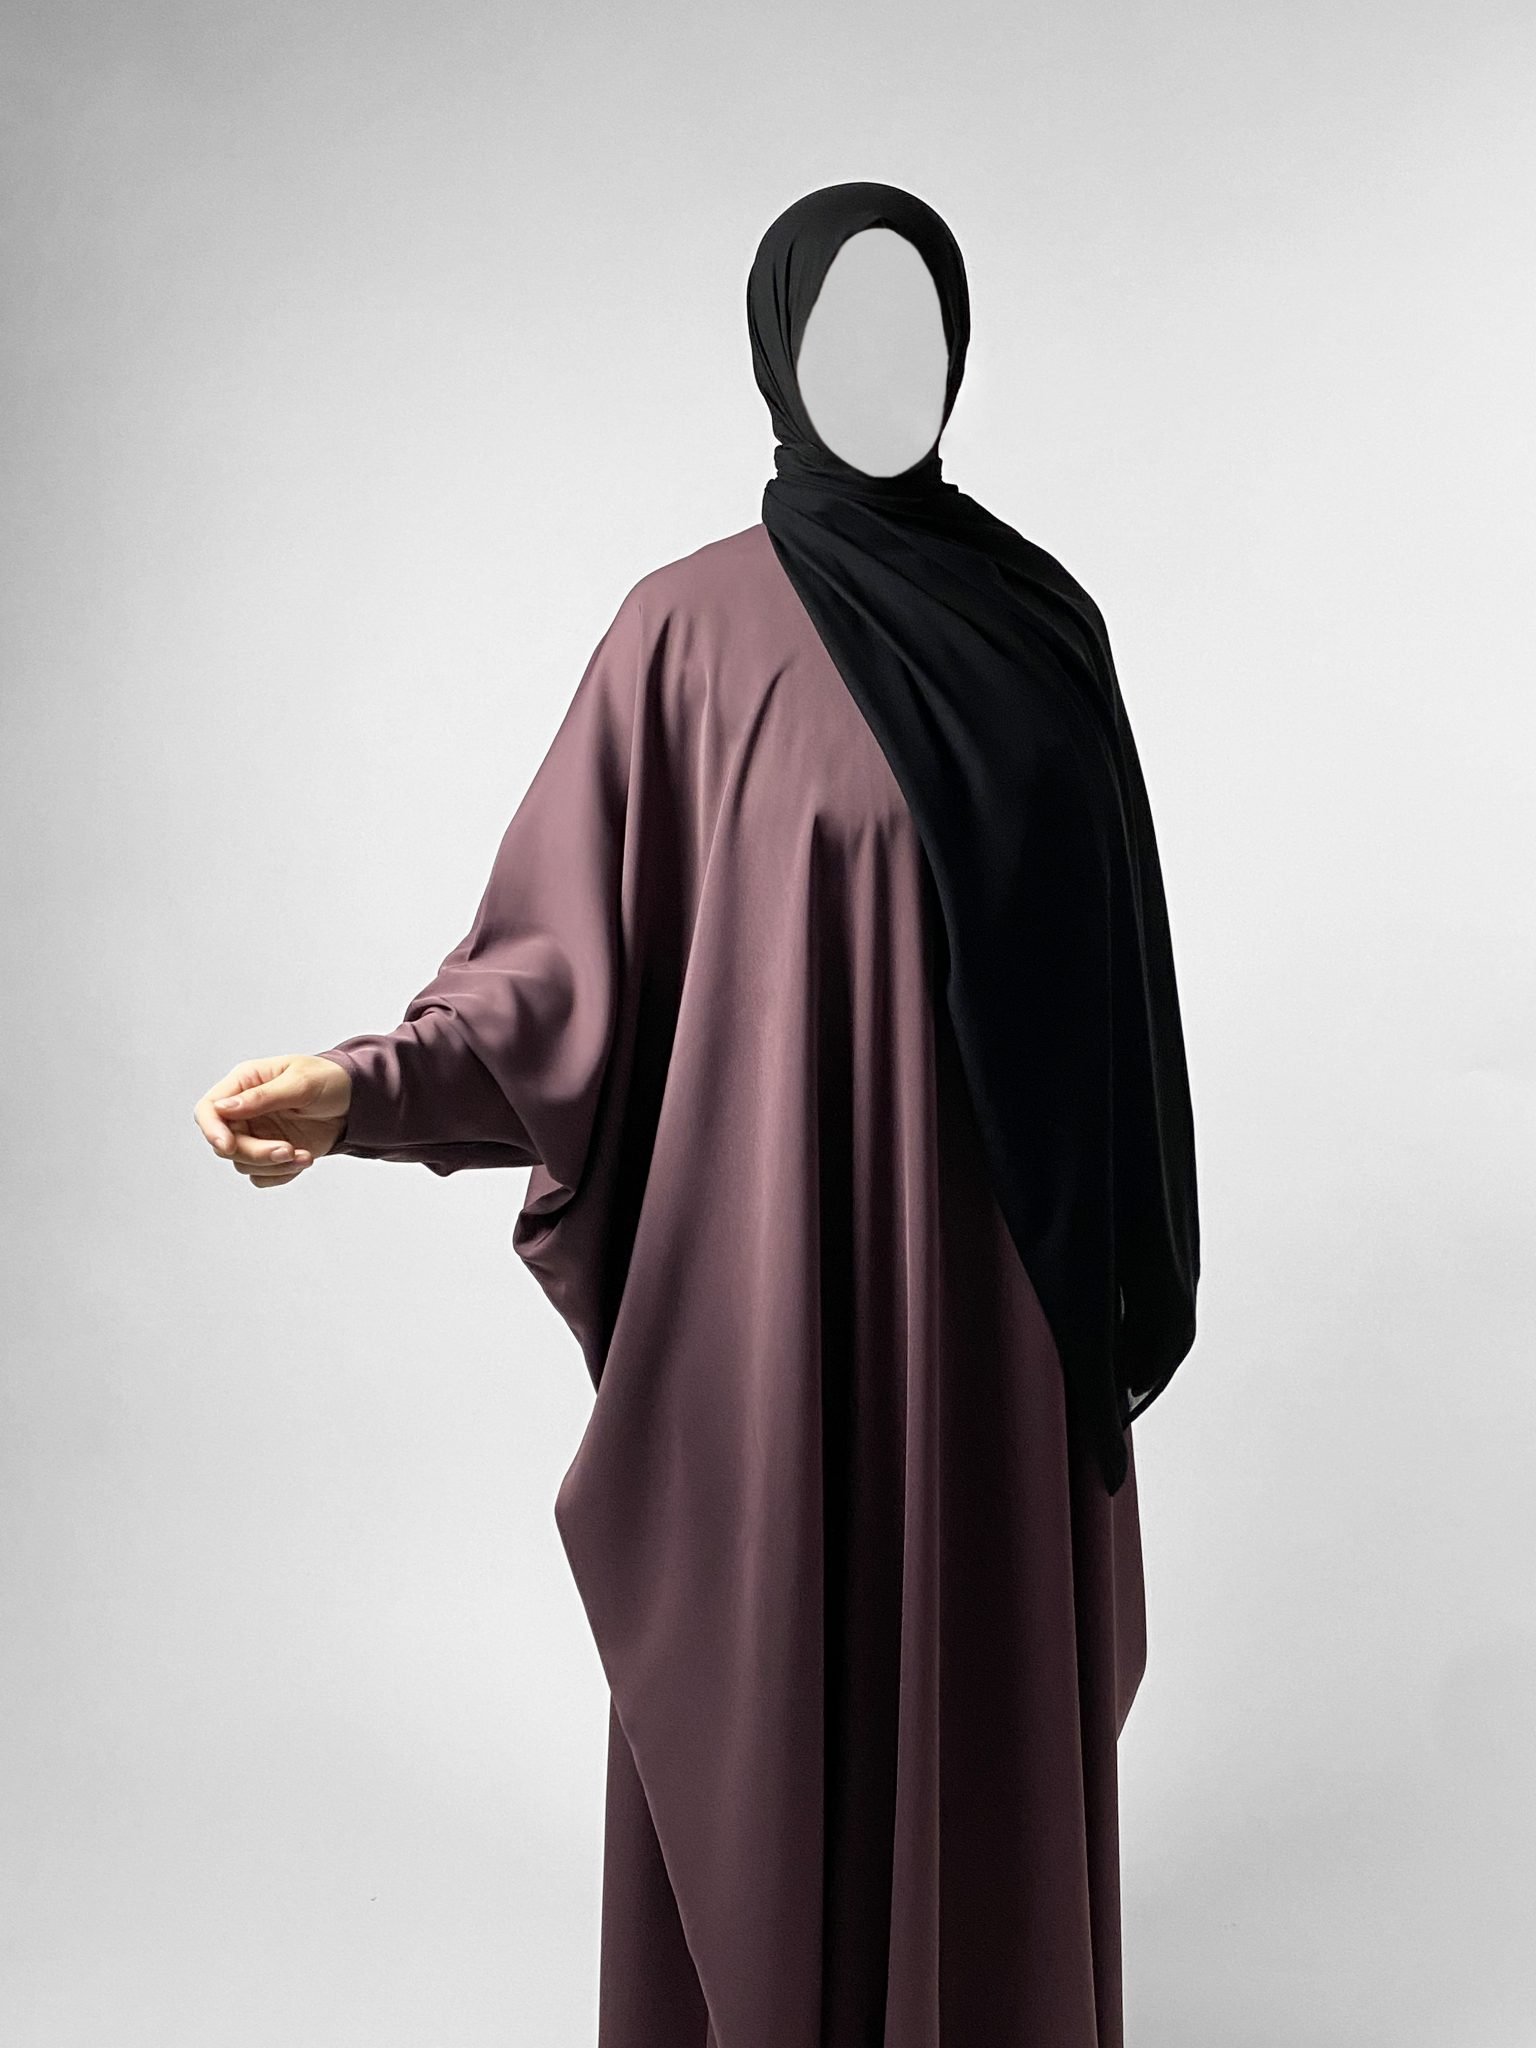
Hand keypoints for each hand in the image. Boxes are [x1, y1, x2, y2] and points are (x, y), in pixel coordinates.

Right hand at [193, 1054, 352, 1187]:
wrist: (357, 1101)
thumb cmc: (329, 1079)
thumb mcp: (300, 1082)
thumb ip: (262, 1097)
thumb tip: (224, 1108)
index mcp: (244, 1083)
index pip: (209, 1109)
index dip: (212, 1130)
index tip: (228, 1146)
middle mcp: (245, 1111)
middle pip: (225, 1144)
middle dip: (255, 1153)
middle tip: (287, 1150)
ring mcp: (257, 1134)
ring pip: (243, 1164)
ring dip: (273, 1166)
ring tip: (304, 1154)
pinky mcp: (272, 1154)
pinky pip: (262, 1176)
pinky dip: (282, 1174)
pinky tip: (305, 1158)